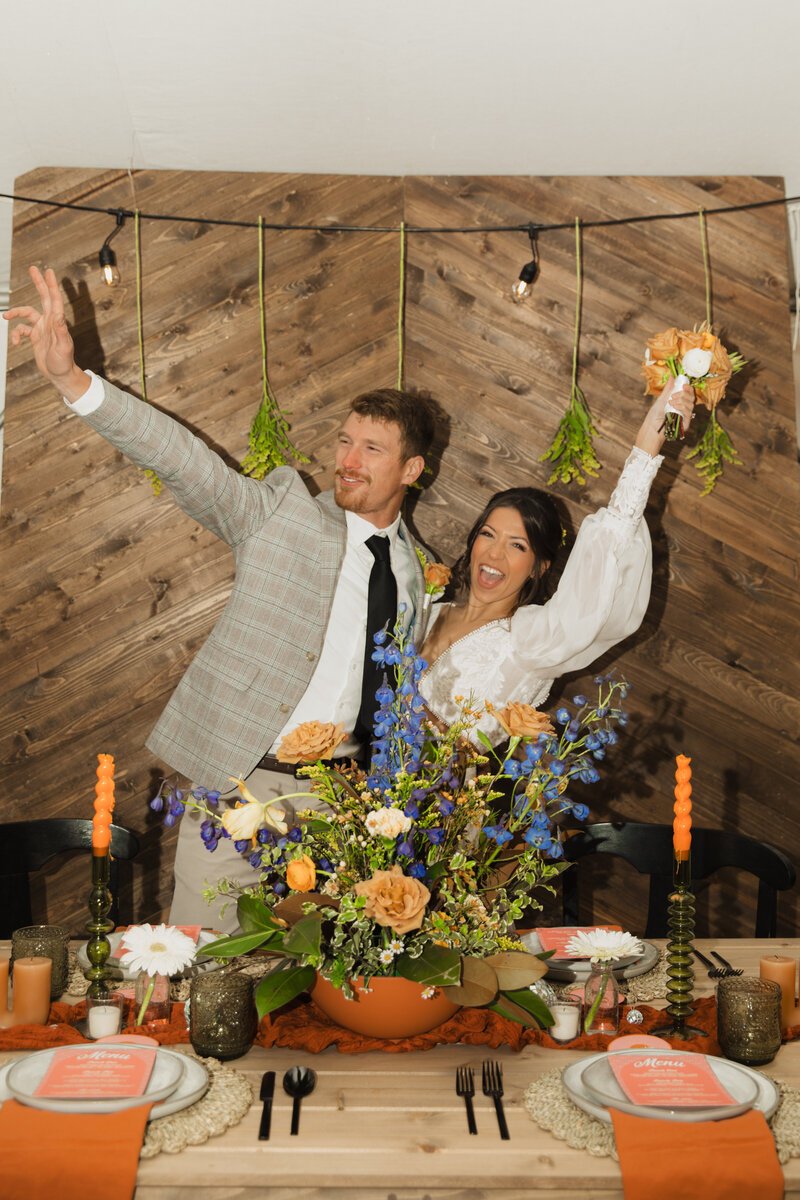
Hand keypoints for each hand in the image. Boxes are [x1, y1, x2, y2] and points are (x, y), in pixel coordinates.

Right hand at [3, 266, 88, 400]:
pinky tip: (14, 343)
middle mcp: (49, 322)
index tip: (48, 271)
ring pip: (26, 313)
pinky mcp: (35, 336)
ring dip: (15, 313)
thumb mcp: (63, 347)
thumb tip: (59, 316)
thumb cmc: (64, 363)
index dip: (51, 285)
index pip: (54, 300)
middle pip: (43, 298)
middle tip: (33, 268)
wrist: (59, 376)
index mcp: (57, 322)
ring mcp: (42, 328)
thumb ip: (60, 332)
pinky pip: (21, 330)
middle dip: (38, 283)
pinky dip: (15, 335)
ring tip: (5, 315)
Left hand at [635, 379, 694, 456]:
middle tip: (672, 396)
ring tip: (671, 403)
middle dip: (683, 394)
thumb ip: (668, 389)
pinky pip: (689, 413)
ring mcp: (685, 416)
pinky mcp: (686, 423)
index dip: (688, 388)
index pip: (689, 393)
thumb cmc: (655, 415)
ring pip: (691, 405)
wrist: (651, 428)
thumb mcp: (661, 399)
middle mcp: (684, 408)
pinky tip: (674, 407)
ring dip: (681, 401)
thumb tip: (672, 377)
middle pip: (691, 398)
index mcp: (680, 402)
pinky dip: (682, 408)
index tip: (683, 385)